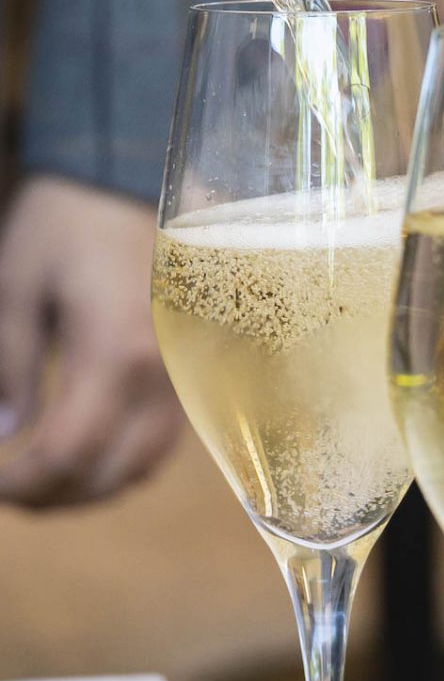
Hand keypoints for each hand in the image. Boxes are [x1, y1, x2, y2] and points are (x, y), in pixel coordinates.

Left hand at [0, 177, 183, 507]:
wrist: (128, 184)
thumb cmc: (66, 227)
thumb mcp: (17, 289)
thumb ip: (11, 368)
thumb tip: (5, 433)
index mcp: (114, 353)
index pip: (70, 452)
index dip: (24, 483)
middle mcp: (160, 374)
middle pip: (113, 473)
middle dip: (55, 496)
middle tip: (12, 488)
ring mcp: (182, 374)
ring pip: (144, 465)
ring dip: (92, 487)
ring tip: (46, 478)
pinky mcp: (189, 369)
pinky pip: (162, 440)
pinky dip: (123, 462)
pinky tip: (89, 450)